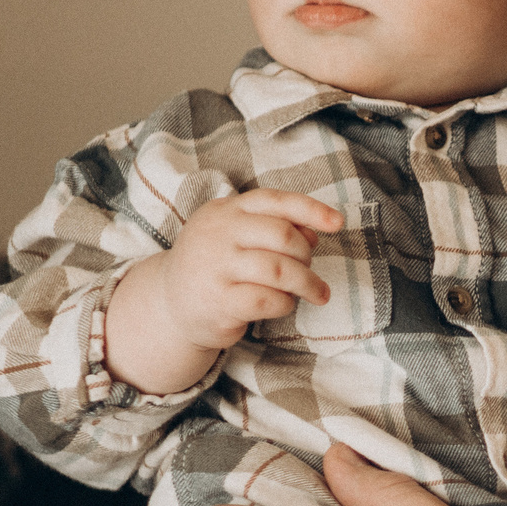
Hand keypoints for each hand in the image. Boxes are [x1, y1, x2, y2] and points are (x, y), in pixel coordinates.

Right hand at [106, 190, 344, 393]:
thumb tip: (314, 231)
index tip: (338, 223)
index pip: (274, 200)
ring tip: (315, 292)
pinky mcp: (218, 302)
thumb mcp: (236, 235)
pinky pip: (268, 301)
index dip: (310, 209)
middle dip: (306, 255)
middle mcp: (218, 234)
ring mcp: (216, 268)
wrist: (168, 302)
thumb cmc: (216, 264)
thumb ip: (271, 226)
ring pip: (280, 270)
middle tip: (310, 269)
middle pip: (282, 236)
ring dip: (306, 283)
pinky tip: (284, 304)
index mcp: (225, 210)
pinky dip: (286, 303)